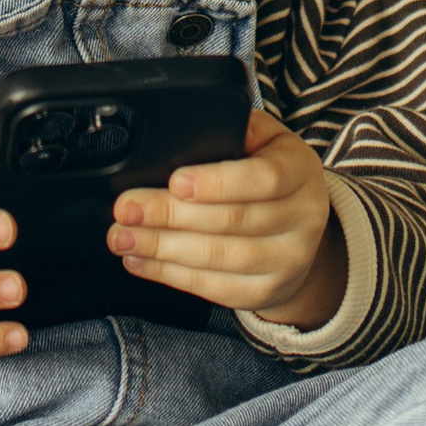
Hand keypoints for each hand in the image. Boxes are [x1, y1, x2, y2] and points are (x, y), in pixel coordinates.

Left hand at [107, 111, 344, 328]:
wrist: (301, 232)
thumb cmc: (270, 176)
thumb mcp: (263, 142)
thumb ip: (229, 133)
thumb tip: (174, 137)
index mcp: (300, 170)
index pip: (263, 178)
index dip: (217, 182)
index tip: (174, 181)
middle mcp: (302, 217)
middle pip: (231, 220)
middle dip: (170, 215)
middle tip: (127, 210)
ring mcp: (287, 260)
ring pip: (218, 257)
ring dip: (162, 248)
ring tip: (123, 237)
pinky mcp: (264, 292)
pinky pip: (213, 288)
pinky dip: (170, 275)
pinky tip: (142, 261)